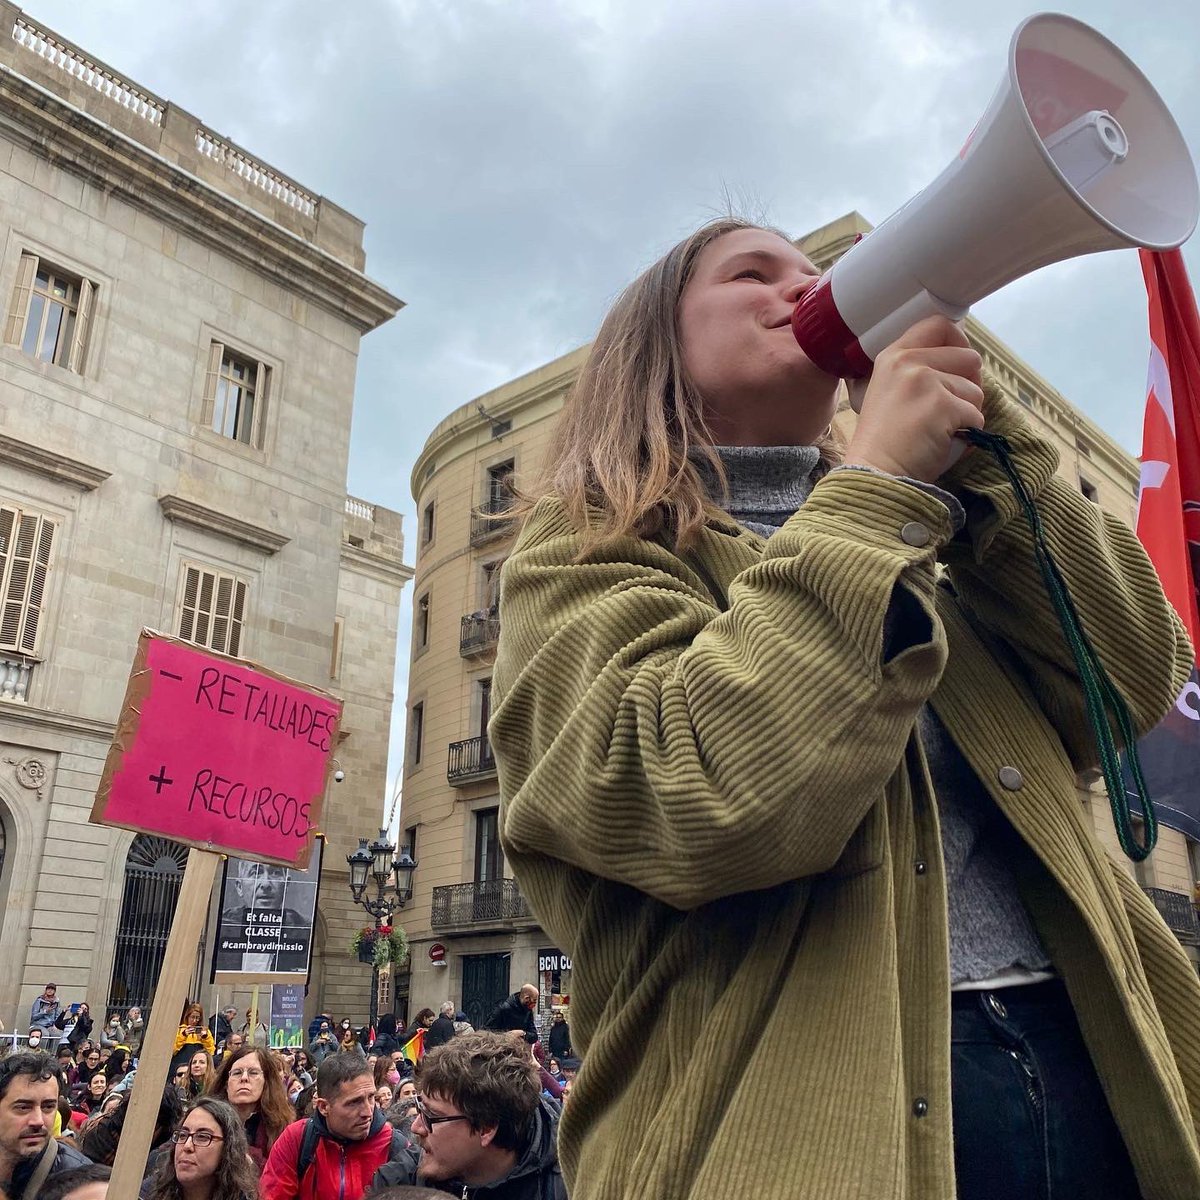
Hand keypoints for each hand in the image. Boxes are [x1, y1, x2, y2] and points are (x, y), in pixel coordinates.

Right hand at [843, 316, 984, 483]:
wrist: (875, 476)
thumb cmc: (885, 443)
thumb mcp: (891, 392)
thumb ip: (918, 371)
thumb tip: (965, 362)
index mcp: (893, 356)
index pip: (940, 324)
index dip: (959, 343)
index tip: (957, 367)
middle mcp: (908, 362)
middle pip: (969, 357)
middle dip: (969, 387)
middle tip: (950, 411)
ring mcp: (925, 381)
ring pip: (976, 390)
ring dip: (967, 415)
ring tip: (939, 431)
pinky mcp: (942, 405)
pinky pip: (977, 416)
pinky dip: (967, 435)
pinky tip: (941, 443)